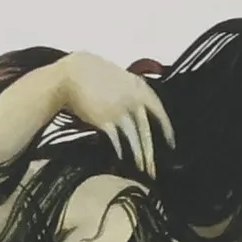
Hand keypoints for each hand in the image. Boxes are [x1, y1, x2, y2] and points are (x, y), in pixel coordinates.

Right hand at [56, 52, 175, 175]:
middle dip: (151, 151)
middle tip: (155, 167)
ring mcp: (120, 111)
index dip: (166, 128)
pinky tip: (122, 157)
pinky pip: (117, 140)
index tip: (170, 141)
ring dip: (139, 156)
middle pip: (146, 130)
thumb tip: (140, 107)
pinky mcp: (105, 121)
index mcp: (139, 87)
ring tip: (142, 168)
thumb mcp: (119, 75)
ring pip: (134, 138)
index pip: (159, 110)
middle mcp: (133, 100)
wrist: (70, 75)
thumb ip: (132, 90)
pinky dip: (121, 150)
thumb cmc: (91, 72)